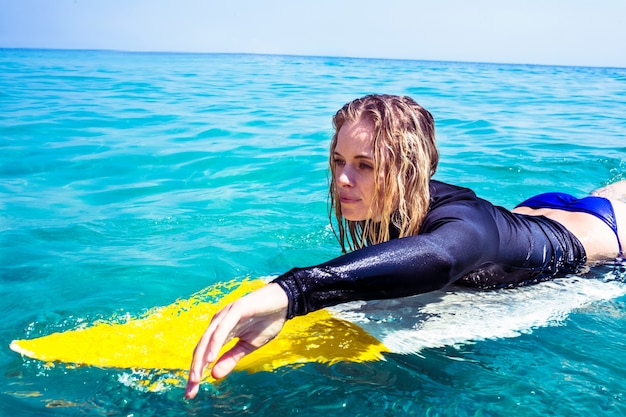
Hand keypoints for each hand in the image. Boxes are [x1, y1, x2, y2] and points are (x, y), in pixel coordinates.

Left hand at [184, 283, 288, 398]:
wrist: (284, 302)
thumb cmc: (266, 322)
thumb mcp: (248, 346)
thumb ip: (231, 358)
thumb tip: (214, 376)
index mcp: (220, 331)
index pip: (204, 353)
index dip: (197, 372)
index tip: (191, 392)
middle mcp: (219, 322)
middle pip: (201, 348)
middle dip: (195, 370)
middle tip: (190, 391)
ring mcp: (226, 314)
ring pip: (208, 339)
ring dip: (201, 359)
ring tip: (195, 378)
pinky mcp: (236, 309)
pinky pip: (222, 329)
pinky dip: (215, 343)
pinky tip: (211, 358)